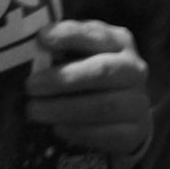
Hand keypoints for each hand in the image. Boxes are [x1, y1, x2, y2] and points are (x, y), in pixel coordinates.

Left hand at [27, 18, 150, 160]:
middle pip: (102, 71)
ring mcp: (139, 102)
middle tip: (30, 86)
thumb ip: (61, 50)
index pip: (96, 34)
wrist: (124, 113)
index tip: (41, 39)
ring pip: (104, 106)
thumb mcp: (80, 55)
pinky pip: (108, 134)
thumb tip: (30, 52)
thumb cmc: (91, 75)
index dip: (69, 35)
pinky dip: (79, 132)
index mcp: (119, 42)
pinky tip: (57, 129)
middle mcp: (134, 69)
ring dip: (64, 109)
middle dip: (63, 79)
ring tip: (35, 111)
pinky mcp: (137, 132)